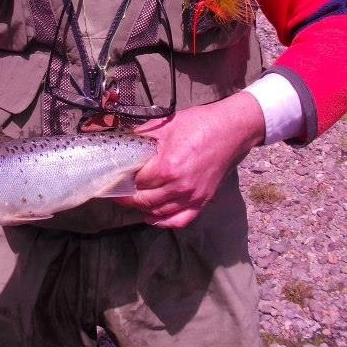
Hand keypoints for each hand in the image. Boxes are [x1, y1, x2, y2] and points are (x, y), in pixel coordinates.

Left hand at [117, 93, 264, 227]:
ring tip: (133, 201)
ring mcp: (193, 196)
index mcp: (168, 167)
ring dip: (144, 209)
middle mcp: (180, 187)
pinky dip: (165, 222)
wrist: (230, 130)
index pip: (138, 182)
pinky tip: (153, 217)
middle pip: (146, 201)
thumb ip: (142, 135)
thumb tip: (123, 139)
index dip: (124, 180)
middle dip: (128, 198)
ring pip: (160, 212)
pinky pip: (181, 220)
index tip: (115, 178)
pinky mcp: (203, 200)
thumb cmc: (199, 124)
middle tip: (118, 192)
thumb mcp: (165, 125)